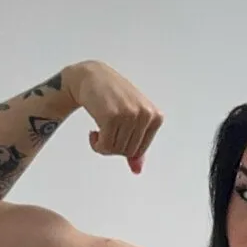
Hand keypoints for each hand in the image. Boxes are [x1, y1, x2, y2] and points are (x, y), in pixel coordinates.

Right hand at [66, 60, 163, 174]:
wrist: (91, 76)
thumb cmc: (113, 97)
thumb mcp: (131, 119)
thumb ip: (136, 145)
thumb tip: (137, 170)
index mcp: (155, 117)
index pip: (140, 151)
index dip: (124, 149)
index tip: (116, 137)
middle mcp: (145, 115)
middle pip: (129, 152)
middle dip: (113, 148)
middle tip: (105, 133)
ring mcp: (129, 114)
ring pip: (116, 150)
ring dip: (103, 146)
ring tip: (100, 131)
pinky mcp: (112, 116)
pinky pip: (105, 146)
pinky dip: (96, 144)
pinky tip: (93, 133)